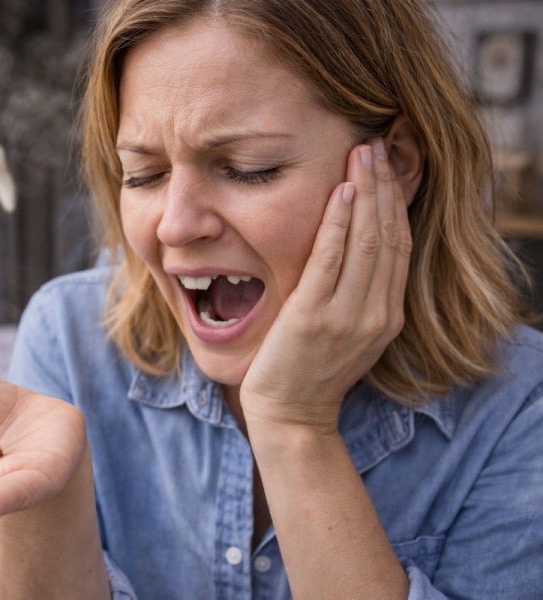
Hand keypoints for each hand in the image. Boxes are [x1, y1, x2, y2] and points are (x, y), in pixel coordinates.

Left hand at [240, 138, 411, 433]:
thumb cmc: (310, 372)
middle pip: (388, 235)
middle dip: (384, 186)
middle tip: (376, 143)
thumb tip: (352, 248)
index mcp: (388, 315)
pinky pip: (330, 258)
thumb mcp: (347, 332)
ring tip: (362, 153)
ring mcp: (348, 315)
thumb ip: (357, 295)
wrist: (291, 416)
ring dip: (365, 192)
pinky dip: (338, 221)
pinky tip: (340, 190)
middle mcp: (377, 313)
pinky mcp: (314, 316)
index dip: (395, 202)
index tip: (387, 166)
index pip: (399, 245)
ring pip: (366, 240)